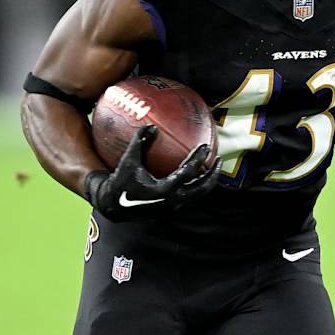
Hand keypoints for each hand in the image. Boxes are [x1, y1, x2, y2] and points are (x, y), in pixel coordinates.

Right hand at [84, 126, 219, 221]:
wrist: (114, 206)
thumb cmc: (121, 182)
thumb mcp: (128, 161)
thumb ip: (139, 142)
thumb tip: (152, 126)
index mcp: (165, 190)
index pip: (188, 172)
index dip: (198, 158)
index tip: (205, 146)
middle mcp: (173, 201)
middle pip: (202, 188)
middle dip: (213, 174)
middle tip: (219, 160)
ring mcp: (174, 207)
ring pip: (198, 194)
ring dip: (208, 181)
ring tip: (213, 167)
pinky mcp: (171, 208)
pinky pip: (190, 195)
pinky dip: (196, 185)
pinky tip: (196, 174)